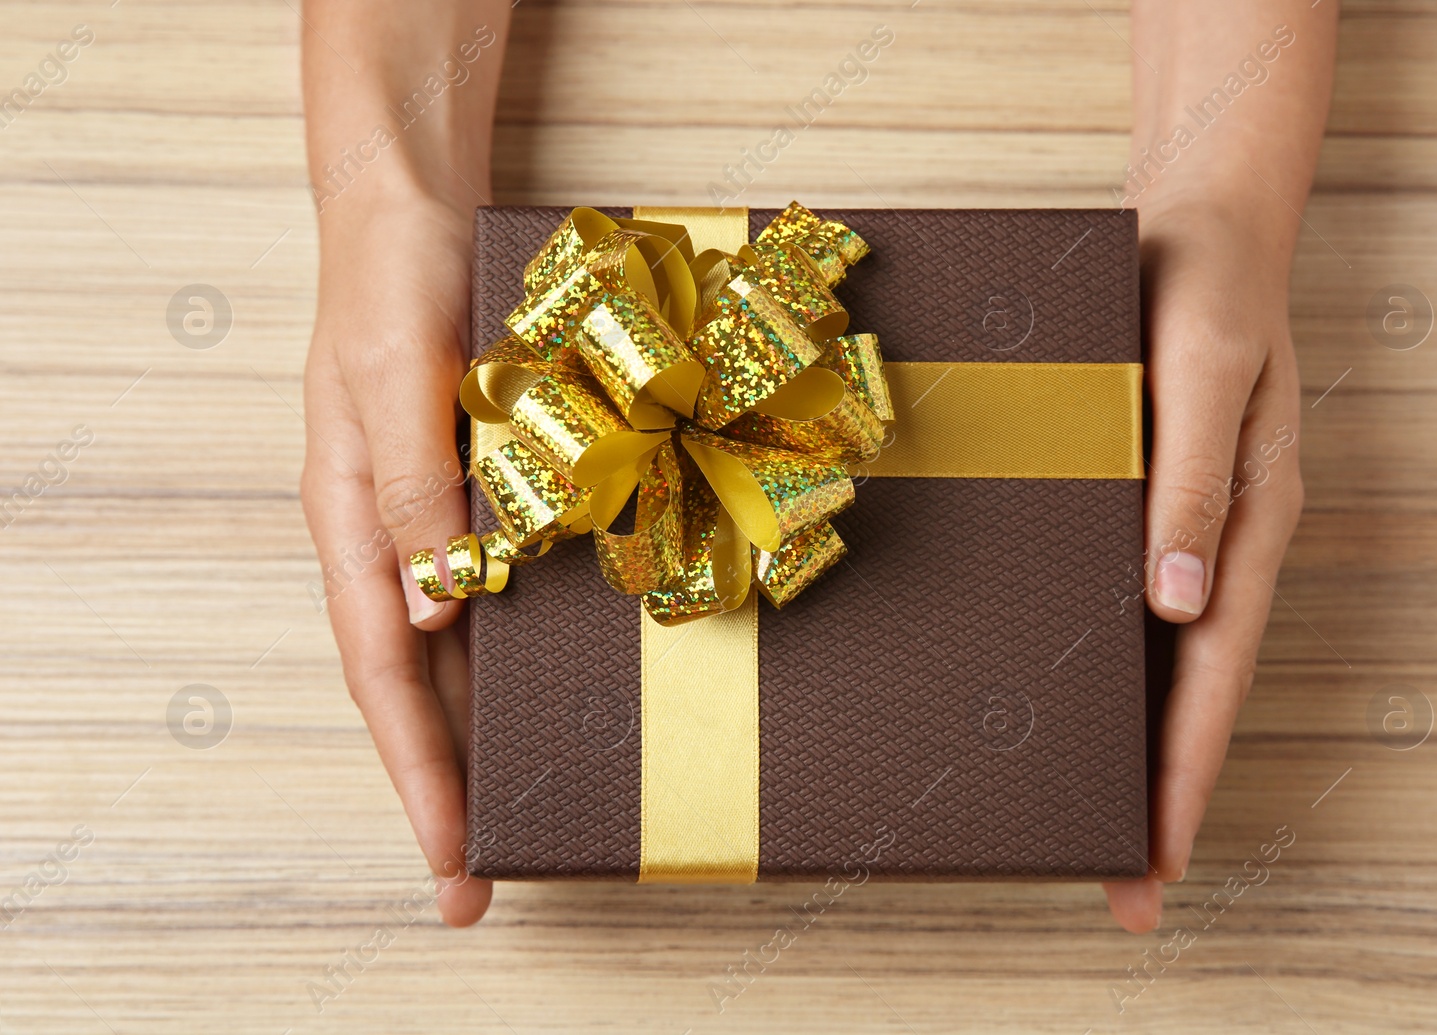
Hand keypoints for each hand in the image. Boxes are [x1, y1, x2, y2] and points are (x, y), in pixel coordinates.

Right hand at [299, 179, 491, 925]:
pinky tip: (557, 688)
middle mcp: (394, 533)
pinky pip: (504, 586)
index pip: (383, 676)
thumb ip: (414, 492)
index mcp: (352, 520)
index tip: (450, 861)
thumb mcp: (395, 378)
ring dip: (489, 730)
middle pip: (418, 685)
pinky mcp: (486, 485)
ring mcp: (441, 514)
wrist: (416, 201)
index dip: (418, 775)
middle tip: (483, 880)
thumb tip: (432, 617)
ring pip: (461, 649)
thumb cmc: (395, 275)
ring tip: (526, 811)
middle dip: (449, 785)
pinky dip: (524, 648)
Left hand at [1102, 203, 1304, 931]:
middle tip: (1124, 889)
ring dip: (1129, 741)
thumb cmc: (1204, 288)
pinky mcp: (1137, 501)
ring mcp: (1177, 528)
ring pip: (1156, 658)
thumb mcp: (1202, 374)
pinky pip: (1121, 603)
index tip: (1157, 858)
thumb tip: (1176, 607)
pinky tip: (1067, 701)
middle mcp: (1214, 541)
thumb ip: (1189, 483)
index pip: (1213, 672)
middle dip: (1159, 790)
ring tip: (1092, 821)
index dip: (1184, 770)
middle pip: (1187, 687)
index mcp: (1247, 522)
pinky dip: (1103, 666)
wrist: (1195, 219)